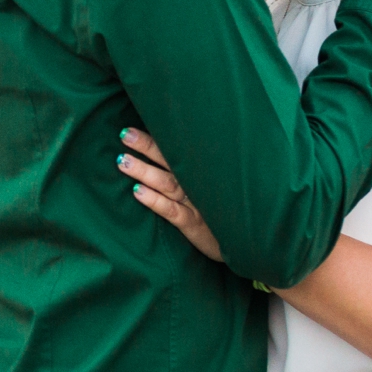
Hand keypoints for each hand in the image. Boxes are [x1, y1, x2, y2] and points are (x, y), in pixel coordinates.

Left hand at [117, 128, 222, 262]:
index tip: (130, 129)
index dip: (152, 140)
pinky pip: (171, 210)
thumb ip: (191, 176)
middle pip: (168, 162)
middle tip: (124, 135)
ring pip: (166, 183)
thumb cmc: (223, 215)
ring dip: (144, 171)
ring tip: (123, 161)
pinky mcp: (194, 224)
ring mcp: (195, 204)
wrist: (247, 242)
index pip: (174, 152)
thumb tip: (165, 160)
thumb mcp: (210, 193)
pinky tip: (137, 192)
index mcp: (198, 176)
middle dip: (146, 147)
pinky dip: (154, 200)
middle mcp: (196, 185)